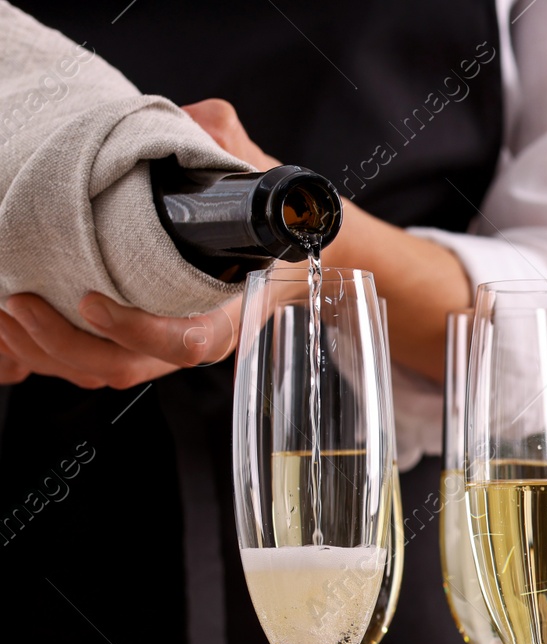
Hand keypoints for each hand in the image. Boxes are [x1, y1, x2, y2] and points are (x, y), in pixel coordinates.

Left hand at [0, 98, 266, 389]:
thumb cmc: (251, 222)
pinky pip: (82, 365)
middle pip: (124, 366)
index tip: (92, 300)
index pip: (185, 343)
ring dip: (43, 349)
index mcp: (222, 315)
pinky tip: (13, 326)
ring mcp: (153, 349)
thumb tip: (201, 117)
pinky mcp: (126, 347)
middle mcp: (187, 340)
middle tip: (22, 301)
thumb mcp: (247, 179)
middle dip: (64, 341)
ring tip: (6, 308)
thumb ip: (225, 143)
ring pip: (95, 371)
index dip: (138, 331)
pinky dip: (42, 353)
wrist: (268, 255)